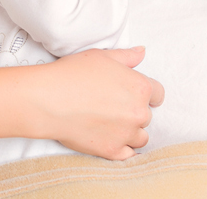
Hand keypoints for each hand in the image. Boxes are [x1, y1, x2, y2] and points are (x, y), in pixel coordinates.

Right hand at [37, 46, 163, 159]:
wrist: (48, 99)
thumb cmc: (72, 73)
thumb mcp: (101, 56)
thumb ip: (126, 56)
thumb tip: (141, 52)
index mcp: (139, 87)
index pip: (158, 94)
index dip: (145, 93)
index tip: (131, 94)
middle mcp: (138, 112)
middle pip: (146, 116)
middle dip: (132, 111)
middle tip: (111, 106)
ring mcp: (126, 134)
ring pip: (140, 137)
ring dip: (129, 131)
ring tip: (109, 123)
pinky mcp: (112, 151)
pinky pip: (128, 154)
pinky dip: (121, 148)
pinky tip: (109, 138)